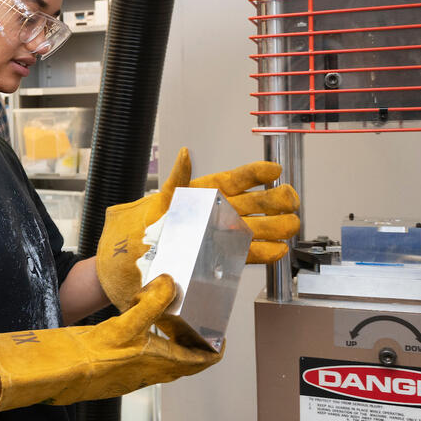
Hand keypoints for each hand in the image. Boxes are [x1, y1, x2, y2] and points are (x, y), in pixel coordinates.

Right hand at [0, 275, 221, 413]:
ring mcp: (133, 377)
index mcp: (160, 362)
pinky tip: (134, 334)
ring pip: (163, 362)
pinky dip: (149, 348)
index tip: (220, 337)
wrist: (59, 372)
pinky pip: (143, 362)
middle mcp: (150, 373)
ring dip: (171, 346)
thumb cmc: (93, 355)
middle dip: (193, 345)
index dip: (215, 349)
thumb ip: (151, 302)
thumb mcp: (125, 323)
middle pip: (184, 363)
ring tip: (168, 324)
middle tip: (195, 325)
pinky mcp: (116, 376)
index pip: (201, 361)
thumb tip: (170, 283)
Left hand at [94, 148, 300, 310]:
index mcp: (203, 194)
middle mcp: (215, 212)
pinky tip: (278, 251)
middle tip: (291, 202)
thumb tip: (184, 154)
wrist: (128, 266)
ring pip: (253, 227)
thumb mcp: (158, 201)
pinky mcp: (219, 255)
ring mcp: (219, 233)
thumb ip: (176, 180)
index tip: (275, 171)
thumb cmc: (142, 230)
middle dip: (275, 201)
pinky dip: (262, 252)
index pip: (235, 179)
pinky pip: (244, 252)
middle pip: (252, 204)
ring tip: (292, 226)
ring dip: (275, 227)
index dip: (256, 175)